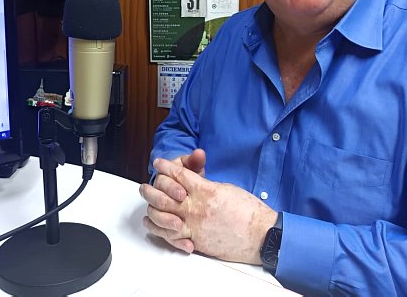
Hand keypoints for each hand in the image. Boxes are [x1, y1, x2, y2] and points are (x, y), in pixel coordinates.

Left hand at [140, 157, 277, 263]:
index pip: (179, 175)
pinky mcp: (196, 242)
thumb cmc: (248, 211)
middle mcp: (197, 207)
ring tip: (147, 203)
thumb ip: (206, 186)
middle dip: (152, 188)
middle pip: (164, 195)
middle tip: (146, 185)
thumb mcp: (226, 189)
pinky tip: (154, 223)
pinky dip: (159, 229)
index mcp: (206, 190)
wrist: (260, 235)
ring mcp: (194, 226)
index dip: (165, 167)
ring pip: (162, 216)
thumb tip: (194, 184)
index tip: (158, 163)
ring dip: (151, 208)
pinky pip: (171, 236)